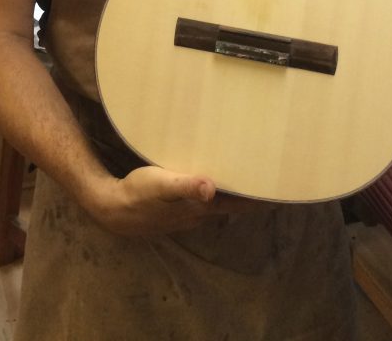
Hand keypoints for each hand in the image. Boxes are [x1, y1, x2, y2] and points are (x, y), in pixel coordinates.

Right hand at [89, 165, 266, 236]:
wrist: (112, 210)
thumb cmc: (139, 194)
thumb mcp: (162, 184)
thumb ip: (186, 185)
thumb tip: (210, 187)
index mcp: (201, 207)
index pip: (238, 204)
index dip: (258, 198)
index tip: (279, 189)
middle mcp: (199, 214)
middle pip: (232, 204)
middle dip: (250, 194)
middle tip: (268, 177)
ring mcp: (187, 215)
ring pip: (218, 204)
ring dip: (233, 193)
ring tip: (247, 177)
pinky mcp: (176, 210)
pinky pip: (203, 202)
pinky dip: (215, 193)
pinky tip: (212, 182)